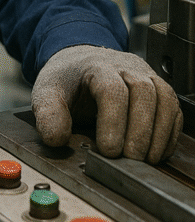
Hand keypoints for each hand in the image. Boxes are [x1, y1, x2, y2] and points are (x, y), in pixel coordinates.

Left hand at [31, 45, 181, 163]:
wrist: (80, 61)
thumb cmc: (67, 79)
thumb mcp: (47, 92)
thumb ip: (47, 114)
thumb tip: (56, 140)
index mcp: (96, 66)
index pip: (111, 89)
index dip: (113, 121)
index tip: (108, 150)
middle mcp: (126, 67)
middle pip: (143, 91)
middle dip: (139, 130)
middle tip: (129, 159)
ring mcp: (146, 76)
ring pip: (164, 98)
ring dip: (159, 133)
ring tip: (145, 160)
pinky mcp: (158, 90)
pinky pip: (173, 109)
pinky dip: (169, 133)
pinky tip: (156, 152)